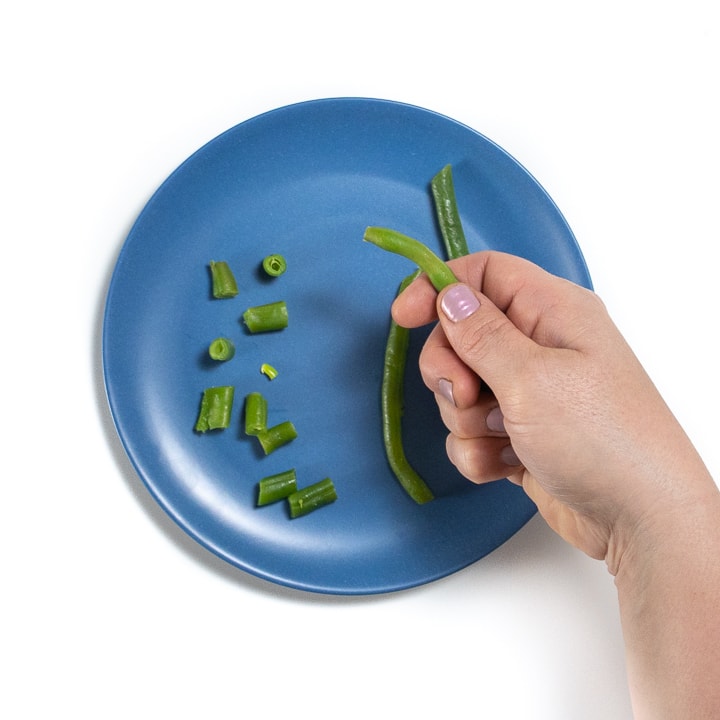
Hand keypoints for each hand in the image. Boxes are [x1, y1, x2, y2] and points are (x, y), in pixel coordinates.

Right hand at [392, 251, 714, 567]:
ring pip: (461, 390)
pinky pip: (472, 432)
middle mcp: (539, 346)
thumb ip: (481, 333)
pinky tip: (507, 465)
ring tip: (503, 436)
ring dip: (467, 421)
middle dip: (450, 372)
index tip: (403, 317)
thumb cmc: (600, 438)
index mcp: (551, 311)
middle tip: (468, 397)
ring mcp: (529, 393)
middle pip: (461, 336)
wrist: (638, 520)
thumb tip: (450, 295)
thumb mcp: (531, 377)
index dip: (438, 288)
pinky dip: (479, 451)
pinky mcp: (520, 434)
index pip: (483, 274)